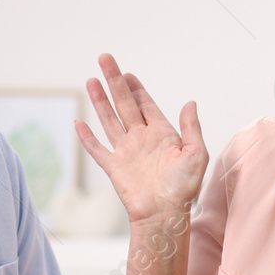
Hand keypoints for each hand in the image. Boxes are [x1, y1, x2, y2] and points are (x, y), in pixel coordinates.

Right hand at [77, 53, 207, 225]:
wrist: (164, 214)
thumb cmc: (183, 188)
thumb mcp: (196, 153)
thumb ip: (191, 127)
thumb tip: (190, 103)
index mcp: (161, 134)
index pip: (145, 104)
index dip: (136, 87)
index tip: (127, 73)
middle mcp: (141, 139)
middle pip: (124, 104)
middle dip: (114, 82)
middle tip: (105, 59)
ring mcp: (126, 152)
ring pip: (109, 120)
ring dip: (100, 101)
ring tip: (91, 80)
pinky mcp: (114, 167)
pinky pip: (97, 149)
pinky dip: (87, 137)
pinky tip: (79, 123)